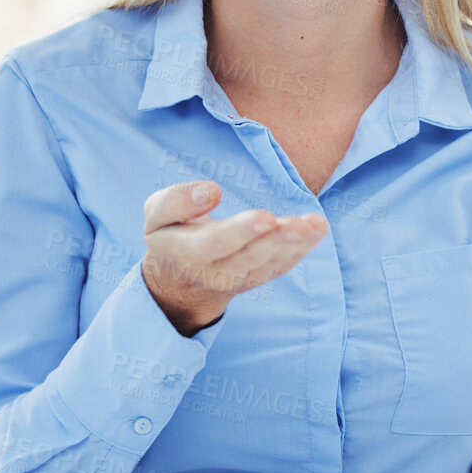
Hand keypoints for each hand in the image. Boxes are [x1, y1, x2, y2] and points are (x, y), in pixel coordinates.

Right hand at [140, 181, 327, 335]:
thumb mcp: (155, 215)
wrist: (180, 281)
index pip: (214, 245)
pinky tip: (316, 230)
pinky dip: (301, 250)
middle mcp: (215, 272)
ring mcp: (240, 279)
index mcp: (186, 252)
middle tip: (303, 224)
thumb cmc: (171, 234)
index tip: (265, 216)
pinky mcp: (258, 277)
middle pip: (249, 258)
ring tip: (316, 224)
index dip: (240, 232)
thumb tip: (210, 191)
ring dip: (296, 245)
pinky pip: (281, 267)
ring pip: (269, 265)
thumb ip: (174, 201)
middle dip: (277, 240)